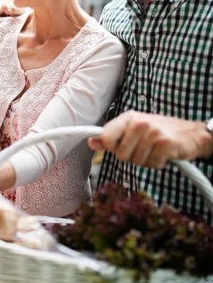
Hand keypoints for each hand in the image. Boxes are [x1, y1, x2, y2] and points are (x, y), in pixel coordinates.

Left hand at [88, 111, 212, 168]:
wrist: (191, 133)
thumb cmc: (158, 132)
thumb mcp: (133, 130)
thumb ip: (111, 137)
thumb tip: (91, 142)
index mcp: (128, 117)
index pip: (106, 137)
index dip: (112, 148)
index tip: (121, 147)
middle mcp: (139, 122)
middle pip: (121, 155)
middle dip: (132, 157)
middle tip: (144, 149)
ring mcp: (153, 132)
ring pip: (136, 161)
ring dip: (146, 161)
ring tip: (154, 150)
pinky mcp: (165, 143)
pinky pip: (152, 164)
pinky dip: (158, 164)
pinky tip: (163, 154)